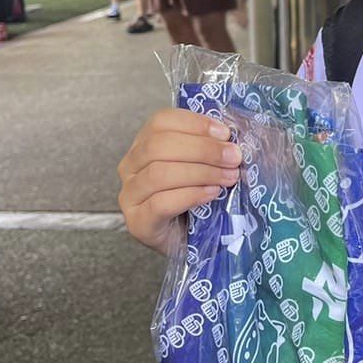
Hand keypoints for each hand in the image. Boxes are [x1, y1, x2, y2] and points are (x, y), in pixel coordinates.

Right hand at [117, 108, 241, 254]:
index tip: (225, 134)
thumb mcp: (201, 165)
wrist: (189, 241)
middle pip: (159, 146)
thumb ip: (209, 147)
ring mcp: (130, 196)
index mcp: (144, 144)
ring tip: (228, 177)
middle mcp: (130, 167)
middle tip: (233, 157)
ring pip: (159, 173)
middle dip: (203, 149)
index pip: (160, 122)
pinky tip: (212, 193)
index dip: (194, 123)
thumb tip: (231, 138)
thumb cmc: (196, 199)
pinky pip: (161, 203)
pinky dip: (191, 195)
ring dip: (201, 172)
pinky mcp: (138, 222)